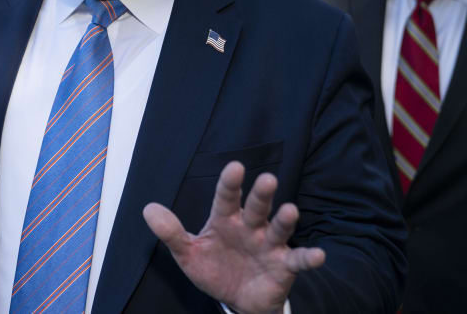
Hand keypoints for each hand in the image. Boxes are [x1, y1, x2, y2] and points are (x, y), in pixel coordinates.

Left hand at [143, 162, 324, 313]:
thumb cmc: (215, 269)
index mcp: (226, 220)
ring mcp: (269, 244)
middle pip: (257, 206)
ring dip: (286, 220)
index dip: (230, 183)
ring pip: (278, 228)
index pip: (226, 197)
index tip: (235, 167)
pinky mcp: (284, 266)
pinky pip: (298, 260)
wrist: (238, 300)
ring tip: (291, 210)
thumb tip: (148, 209)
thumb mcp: (189, 254)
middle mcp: (250, 227)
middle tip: (267, 179)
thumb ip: (171, 233)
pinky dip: (309, 258)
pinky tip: (318, 255)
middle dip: (262, 194)